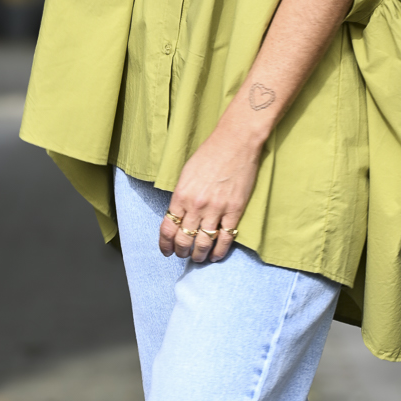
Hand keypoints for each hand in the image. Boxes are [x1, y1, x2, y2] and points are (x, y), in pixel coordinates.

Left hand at [160, 117, 264, 263]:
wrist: (235, 143)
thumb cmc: (209, 154)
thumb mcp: (186, 175)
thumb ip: (181, 196)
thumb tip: (178, 216)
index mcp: (181, 196)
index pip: (167, 229)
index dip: (165, 244)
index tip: (166, 251)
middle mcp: (196, 206)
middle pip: (184, 239)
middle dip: (181, 251)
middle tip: (183, 254)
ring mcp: (216, 210)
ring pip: (204, 243)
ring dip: (199, 255)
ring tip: (199, 258)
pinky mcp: (235, 210)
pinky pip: (225, 238)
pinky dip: (219, 250)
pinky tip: (216, 255)